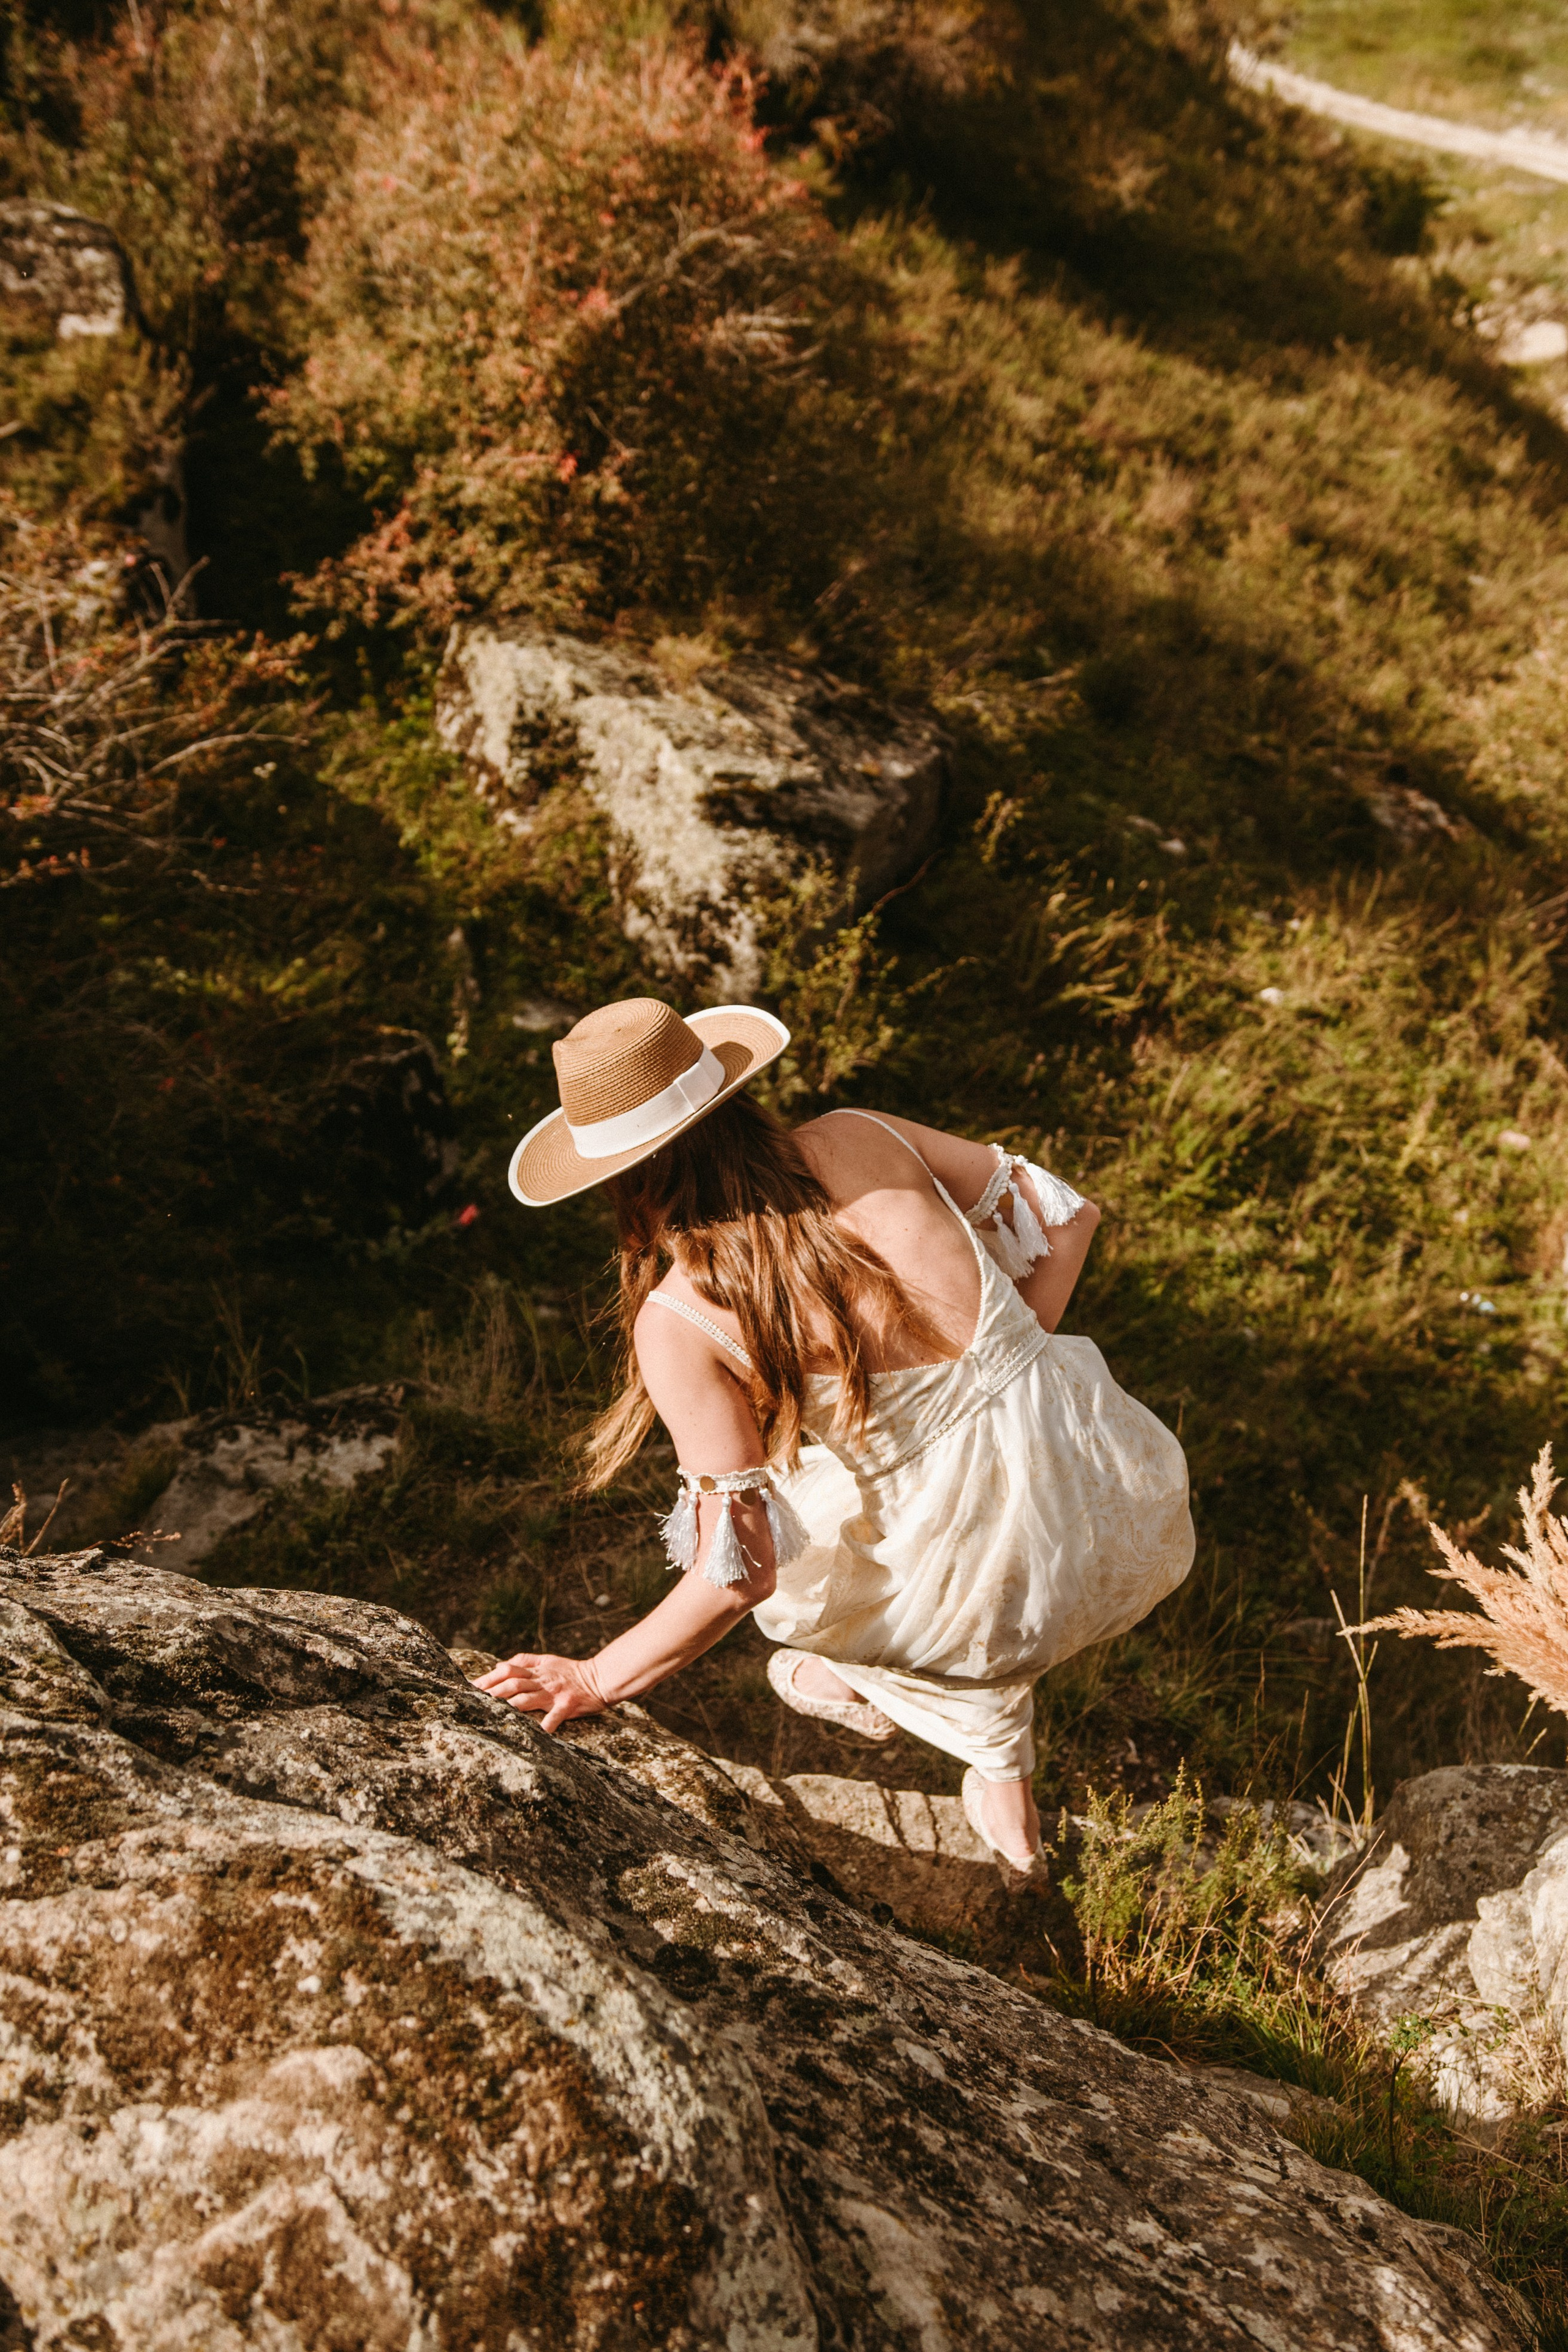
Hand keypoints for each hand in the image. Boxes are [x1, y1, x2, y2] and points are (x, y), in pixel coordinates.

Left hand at [473, 1651, 607, 1730]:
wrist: (601, 1677)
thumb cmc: (574, 1671)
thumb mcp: (549, 1660)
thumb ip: (526, 1661)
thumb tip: (501, 1664)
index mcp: (537, 1670)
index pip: (508, 1669)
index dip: (488, 1676)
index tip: (472, 1686)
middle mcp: (542, 1680)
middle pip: (512, 1683)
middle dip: (491, 1691)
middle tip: (473, 1700)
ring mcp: (554, 1693)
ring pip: (526, 1697)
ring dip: (508, 1705)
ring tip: (491, 1713)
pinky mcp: (567, 1705)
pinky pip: (554, 1717)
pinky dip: (545, 1726)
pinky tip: (536, 1735)